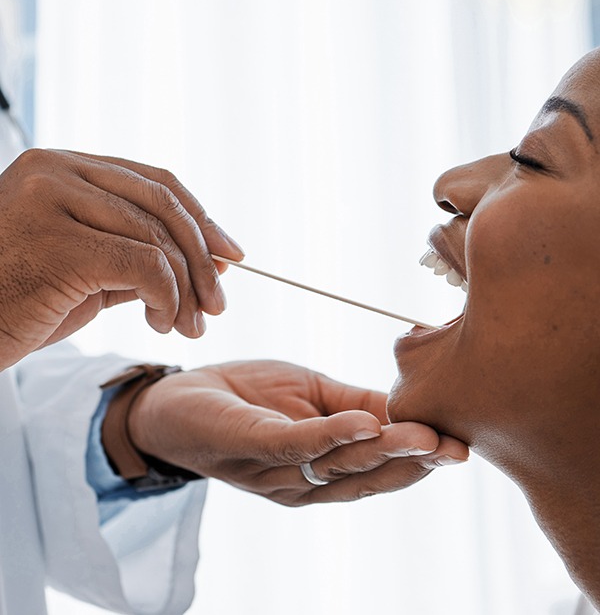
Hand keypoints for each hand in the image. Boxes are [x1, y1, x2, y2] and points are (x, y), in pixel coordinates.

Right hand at [0, 148, 242, 368]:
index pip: (154, 182)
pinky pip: (144, 265)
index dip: (201, 217)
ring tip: (190, 325)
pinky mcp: (58, 242)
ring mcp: (53, 200)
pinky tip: (161, 323)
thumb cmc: (14, 301)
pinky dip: (167, 298)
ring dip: (187, 290)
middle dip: (203, 257)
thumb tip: (214, 259)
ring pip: (157, 238)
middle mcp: (56, 171)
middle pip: (164, 204)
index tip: (231, 253)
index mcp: (61, 167)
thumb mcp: (86, 269)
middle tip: (219, 303)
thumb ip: (139, 254)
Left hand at [127, 360, 468, 505]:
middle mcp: (302, 481)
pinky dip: (330, 435)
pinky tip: (364, 424)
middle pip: (364, 475)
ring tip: (424, 437)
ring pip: (336, 464)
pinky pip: (293, 443)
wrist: (178, 398)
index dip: (418, 461)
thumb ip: (356, 404)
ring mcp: (274, 467)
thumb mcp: (310, 394)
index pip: (377, 469)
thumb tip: (406, 407)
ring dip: (382, 450)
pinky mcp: (248, 443)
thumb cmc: (247, 398)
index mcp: (320, 469)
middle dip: (412, 463)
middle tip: (455, 449)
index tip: (460, 447)